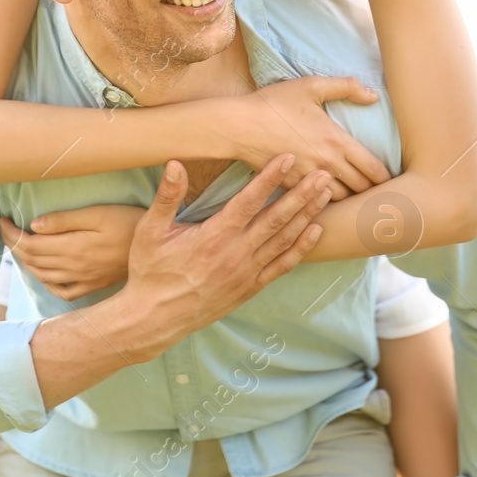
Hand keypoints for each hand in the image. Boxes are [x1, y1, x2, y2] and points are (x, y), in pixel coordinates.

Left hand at [0, 204, 142, 300]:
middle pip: (32, 260)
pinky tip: (45, 272)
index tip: (1, 220)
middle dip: (13, 245)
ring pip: (43, 276)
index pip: (29, 244)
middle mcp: (74, 268)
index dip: (10, 234)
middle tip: (6, 229)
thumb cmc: (130, 222)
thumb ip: (65, 220)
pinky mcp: (93, 285)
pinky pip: (62, 290)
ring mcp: (83, 279)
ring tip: (19, 246)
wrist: (159, 247)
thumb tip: (34, 226)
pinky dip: (47, 282)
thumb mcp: (99, 213)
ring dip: (26, 262)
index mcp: (73, 248)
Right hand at [121, 154, 332, 341]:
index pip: (250, 201)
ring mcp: (247, 272)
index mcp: (215, 236)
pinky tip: (315, 231)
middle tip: (324, 173)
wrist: (155, 318)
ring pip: (285, 239)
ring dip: (308, 215)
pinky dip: (302, 248)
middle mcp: (237, 254)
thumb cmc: (150, 271)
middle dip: (303, 194)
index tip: (289, 158)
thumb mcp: (150, 231)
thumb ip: (167, 197)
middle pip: (278, 219)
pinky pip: (282, 265)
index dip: (271, 178)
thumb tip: (175, 164)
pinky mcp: (250, 287)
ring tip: (326, 194)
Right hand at [222, 77, 391, 200]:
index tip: (390, 177)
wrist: (238, 126)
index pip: (374, 170)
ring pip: (342, 200)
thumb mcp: (311, 86)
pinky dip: (327, 200)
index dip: (387, 177)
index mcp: (337, 141)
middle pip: (362, 190)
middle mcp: (327, 164)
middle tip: (377, 186)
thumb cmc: (275, 103)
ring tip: (354, 192)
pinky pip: (318, 202)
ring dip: (350, 197)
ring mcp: (309, 179)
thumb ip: (346, 87)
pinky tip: (327, 194)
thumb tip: (373, 95)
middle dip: (372, 189)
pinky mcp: (292, 187)